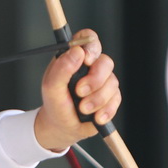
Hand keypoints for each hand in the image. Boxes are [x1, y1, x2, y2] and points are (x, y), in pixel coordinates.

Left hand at [34, 30, 120, 151]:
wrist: (62, 128)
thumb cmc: (55, 104)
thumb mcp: (51, 88)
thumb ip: (61, 68)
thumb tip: (77, 51)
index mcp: (75, 58)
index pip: (88, 39)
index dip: (91, 46)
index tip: (86, 60)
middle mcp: (91, 67)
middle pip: (105, 61)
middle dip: (95, 79)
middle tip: (79, 92)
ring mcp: (103, 81)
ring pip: (113, 82)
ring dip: (97, 99)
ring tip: (83, 109)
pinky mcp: (111, 97)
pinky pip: (117, 99)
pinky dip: (106, 110)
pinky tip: (96, 117)